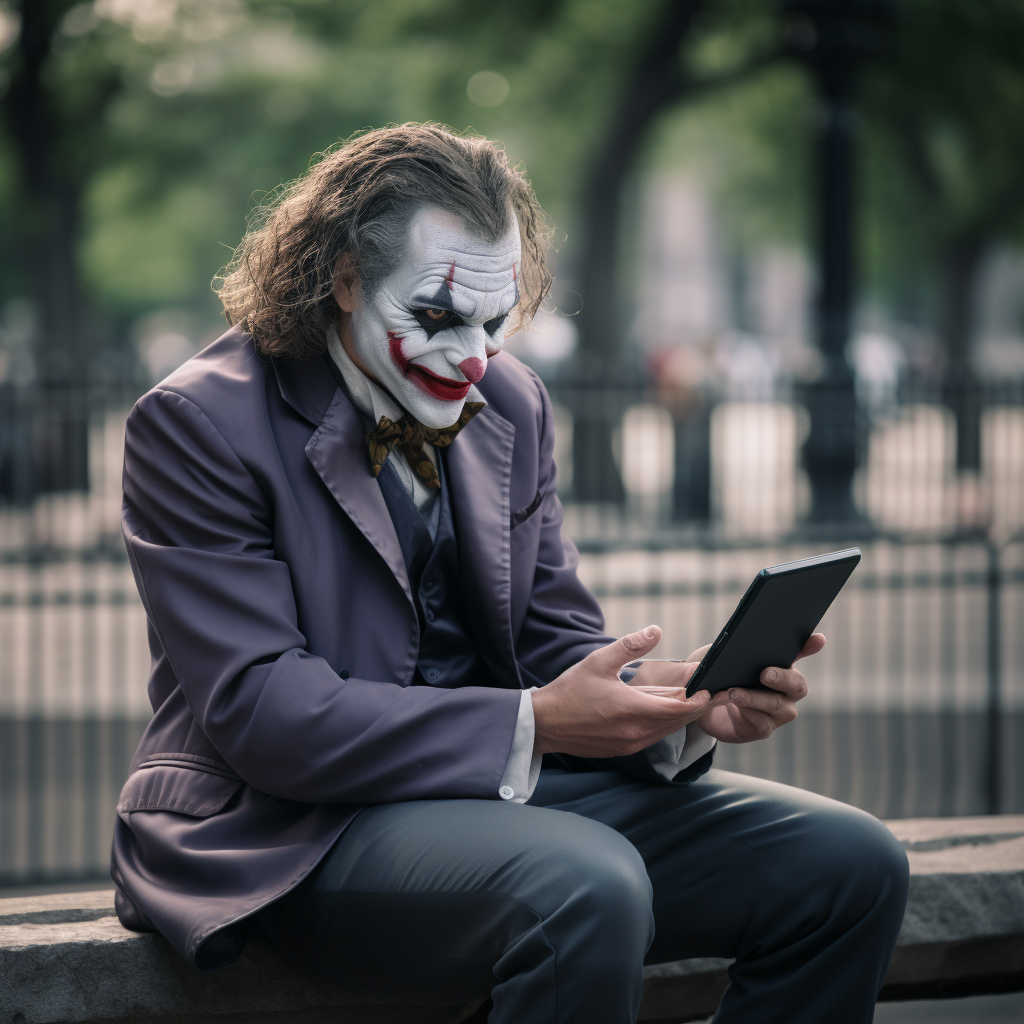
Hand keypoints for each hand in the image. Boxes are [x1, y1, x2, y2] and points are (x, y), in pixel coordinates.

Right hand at [531, 626, 730, 757]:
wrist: (545, 723)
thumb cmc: (570, 691)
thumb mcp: (599, 661)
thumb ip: (630, 645)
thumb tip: (656, 630)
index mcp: (632, 710)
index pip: (680, 709)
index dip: (699, 699)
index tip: (709, 687)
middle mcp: (635, 733)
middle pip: (677, 722)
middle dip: (694, 706)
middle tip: (707, 690)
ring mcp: (629, 745)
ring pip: (666, 731)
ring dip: (678, 716)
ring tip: (687, 698)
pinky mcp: (622, 750)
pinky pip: (651, 737)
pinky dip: (662, 724)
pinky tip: (660, 710)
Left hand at [693, 633, 824, 743]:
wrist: (705, 705)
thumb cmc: (718, 675)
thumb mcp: (720, 656)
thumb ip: (730, 650)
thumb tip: (734, 643)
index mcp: (781, 666)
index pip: (800, 652)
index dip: (810, 646)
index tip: (819, 638)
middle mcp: (787, 690)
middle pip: (797, 685)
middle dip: (782, 678)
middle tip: (764, 673)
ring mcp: (779, 712)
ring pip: (777, 705)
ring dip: (753, 697)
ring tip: (732, 692)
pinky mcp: (763, 729)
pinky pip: (762, 722)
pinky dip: (745, 712)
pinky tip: (730, 704)